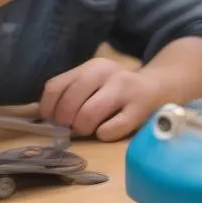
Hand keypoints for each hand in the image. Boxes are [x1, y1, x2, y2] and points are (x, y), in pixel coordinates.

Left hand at [38, 57, 159, 140]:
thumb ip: (70, 92)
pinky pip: (110, 130)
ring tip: (90, 129)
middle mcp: (107, 73)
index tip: (53, 120)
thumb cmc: (119, 89)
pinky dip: (104, 135)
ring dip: (83, 129)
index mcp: (92, 66)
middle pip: (68, 103)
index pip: (55, 87)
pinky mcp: (139, 109)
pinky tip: (109, 130)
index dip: (48, 109)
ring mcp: (125, 90)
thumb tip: (40, 114)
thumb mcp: (95, 81)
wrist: (161, 86)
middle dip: (65, 122)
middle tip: (73, 128)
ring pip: (87, 116)